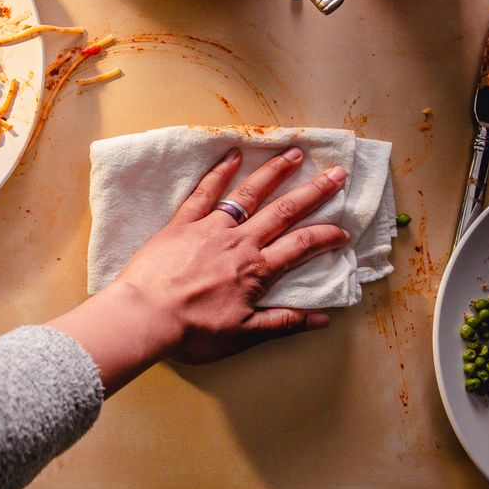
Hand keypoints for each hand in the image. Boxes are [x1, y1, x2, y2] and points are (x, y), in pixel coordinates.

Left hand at [116, 146, 348, 363]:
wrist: (145, 316)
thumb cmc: (192, 331)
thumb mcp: (243, 335)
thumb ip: (283, 323)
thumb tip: (322, 320)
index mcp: (256, 270)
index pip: (301, 246)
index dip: (326, 236)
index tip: (343, 230)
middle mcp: (239, 243)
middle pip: (283, 211)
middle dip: (313, 192)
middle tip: (336, 173)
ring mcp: (210, 228)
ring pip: (248, 194)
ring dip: (273, 172)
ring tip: (293, 153)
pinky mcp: (182, 223)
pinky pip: (204, 192)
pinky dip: (220, 172)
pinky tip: (233, 155)